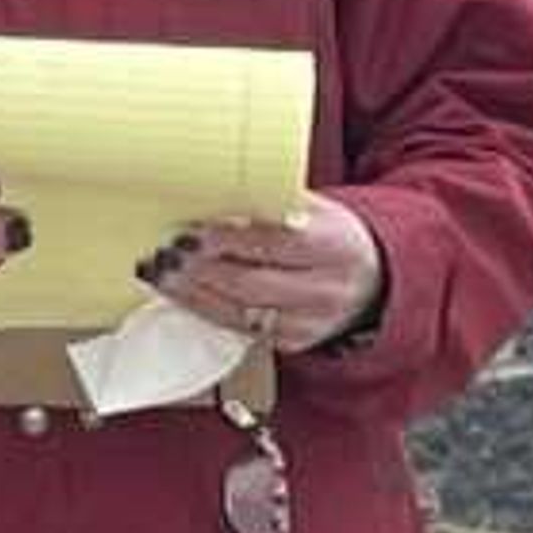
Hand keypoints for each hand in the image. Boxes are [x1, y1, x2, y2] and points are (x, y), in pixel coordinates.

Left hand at [142, 197, 385, 354]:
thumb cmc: (332, 237)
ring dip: (191, 294)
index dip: (227, 239)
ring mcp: (309, 322)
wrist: (373, 281)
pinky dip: (204, 310)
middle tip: (164, 255)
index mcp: (334, 245)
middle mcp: (325, 289)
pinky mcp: (292, 343)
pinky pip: (240, 330)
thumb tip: (211, 189)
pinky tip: (179, 294)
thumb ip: (272, 203)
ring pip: (239, 313)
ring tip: (160, 274)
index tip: (191, 231)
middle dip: (200, 270)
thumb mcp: (317, 210)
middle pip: (251, 283)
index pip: (273, 243)